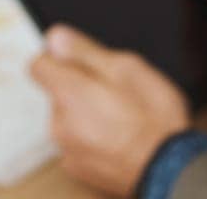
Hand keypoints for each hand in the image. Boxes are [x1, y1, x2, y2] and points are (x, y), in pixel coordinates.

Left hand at [28, 26, 190, 196]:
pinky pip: (77, 142)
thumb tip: (55, 37)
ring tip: (124, 116)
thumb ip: (85, 52)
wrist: (168, 168)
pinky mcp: (77, 168)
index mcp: (69, 93)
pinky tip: (121, 137)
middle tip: (117, 90)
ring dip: (88, 112)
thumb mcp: (128, 69)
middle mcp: (59, 123)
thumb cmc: (154, 119)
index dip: (60, 58)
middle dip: (82, 86)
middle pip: (58, 92)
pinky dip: (93, 137)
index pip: (38, 65)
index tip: (83, 61)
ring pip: (69, 117)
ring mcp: (67, 149)